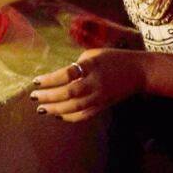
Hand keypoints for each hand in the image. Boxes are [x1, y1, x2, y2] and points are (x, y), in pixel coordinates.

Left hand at [29, 49, 146, 121]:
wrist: (139, 71)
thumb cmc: (113, 58)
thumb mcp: (93, 55)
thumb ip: (76, 66)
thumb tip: (57, 77)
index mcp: (92, 66)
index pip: (67, 74)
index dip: (50, 79)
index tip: (35, 81)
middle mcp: (96, 83)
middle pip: (70, 93)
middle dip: (49, 96)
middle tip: (33, 96)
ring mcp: (100, 96)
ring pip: (76, 107)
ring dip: (56, 109)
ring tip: (41, 108)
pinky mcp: (103, 105)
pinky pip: (85, 115)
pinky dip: (70, 117)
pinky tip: (57, 115)